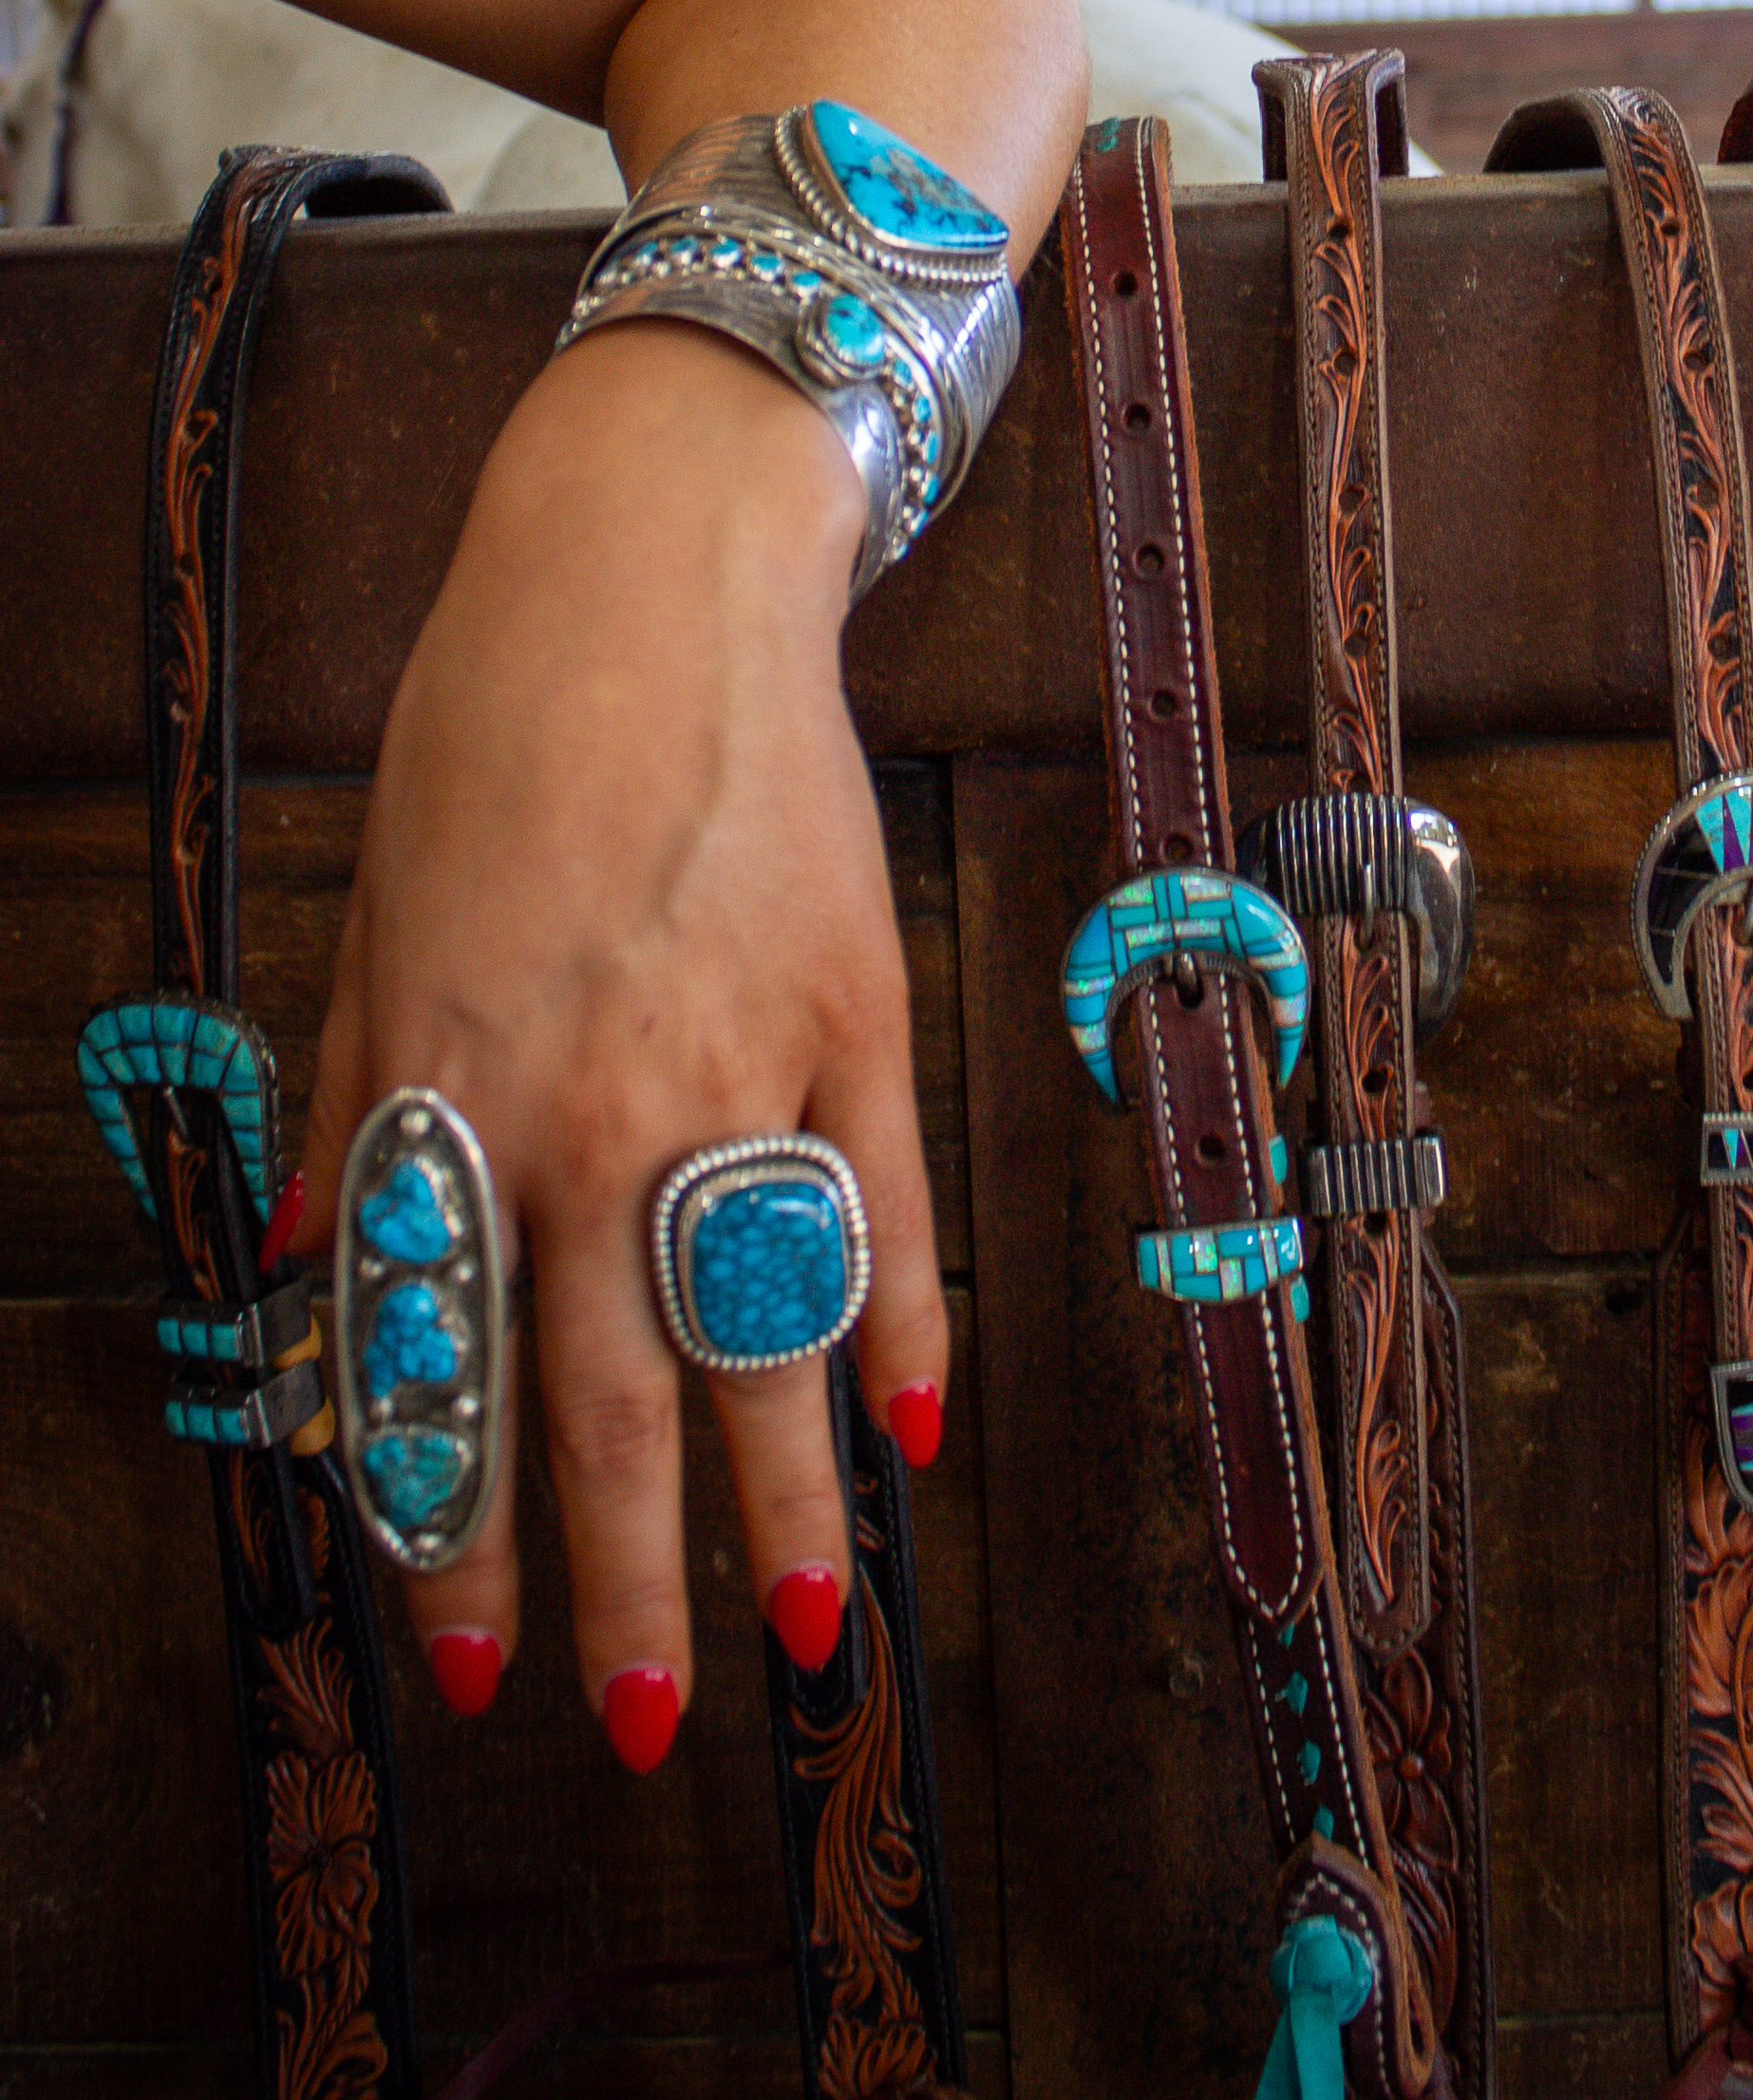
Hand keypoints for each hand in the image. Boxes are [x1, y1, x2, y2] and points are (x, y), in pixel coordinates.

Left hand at [296, 320, 945, 1757]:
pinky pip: (883, 1202)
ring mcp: (736, 1063)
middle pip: (604, 1397)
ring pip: (762, 1335)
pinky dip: (907, 1323)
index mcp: (444, 1089)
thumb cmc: (492, 731)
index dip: (447, 1533)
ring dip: (788, 1503)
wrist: (655, 576)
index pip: (442, 1367)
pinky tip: (913, 1426)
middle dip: (624, 1582)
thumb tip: (292, 1262)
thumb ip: (346, 1104)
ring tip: (811, 1635)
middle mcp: (586, 1109)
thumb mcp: (372, 917)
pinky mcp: (855, 1008)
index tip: (454, 1659)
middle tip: (642, 1724)